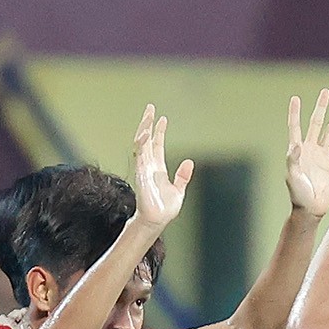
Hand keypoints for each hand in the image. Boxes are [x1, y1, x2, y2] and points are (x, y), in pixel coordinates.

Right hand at [131, 104, 193, 230]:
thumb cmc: (165, 209)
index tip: (162, 118)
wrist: (157, 221)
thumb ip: (183, 176)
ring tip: (148, 114)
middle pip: (147, 140)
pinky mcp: (141, 173)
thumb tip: (189, 162)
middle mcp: (149, 166)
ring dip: (144, 128)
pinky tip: (145, 132)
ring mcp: (144, 169)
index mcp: (158, 168)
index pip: (157, 145)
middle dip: (148, 123)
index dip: (159, 131)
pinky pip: (140, 155)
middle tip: (150, 107)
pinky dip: (142, 143)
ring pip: (141, 144)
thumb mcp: (179, 190)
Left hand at [284, 88, 328, 216]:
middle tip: (326, 92)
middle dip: (321, 108)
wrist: (311, 210)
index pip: (296, 127)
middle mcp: (311, 149)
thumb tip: (296, 144)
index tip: (296, 98)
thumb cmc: (298, 196)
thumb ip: (293, 160)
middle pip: (316, 123)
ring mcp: (323, 155)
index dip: (295, 113)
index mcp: (299, 151)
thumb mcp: (293, 177)